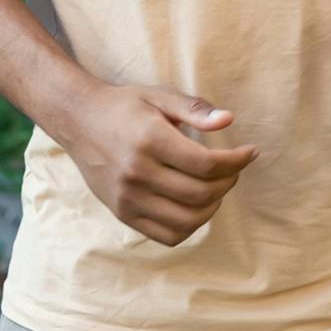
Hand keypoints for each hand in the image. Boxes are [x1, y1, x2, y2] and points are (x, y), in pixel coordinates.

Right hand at [62, 83, 258, 246]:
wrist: (79, 121)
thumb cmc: (125, 105)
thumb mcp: (159, 96)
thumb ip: (194, 109)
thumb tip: (228, 121)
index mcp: (150, 140)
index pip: (205, 164)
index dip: (236, 162)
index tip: (250, 152)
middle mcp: (137, 173)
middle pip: (200, 194)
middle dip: (228, 182)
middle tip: (235, 169)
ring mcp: (128, 199)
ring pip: (186, 220)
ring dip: (213, 206)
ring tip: (218, 187)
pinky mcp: (123, 214)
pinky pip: (166, 235)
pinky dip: (190, 225)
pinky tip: (197, 205)